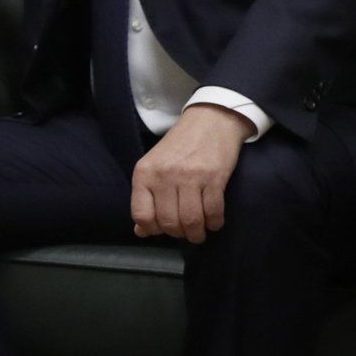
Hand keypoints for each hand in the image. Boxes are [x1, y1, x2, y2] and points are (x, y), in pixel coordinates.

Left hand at [131, 103, 254, 241]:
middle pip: (169, 222)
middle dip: (179, 234)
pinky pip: (213, 212)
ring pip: (191, 221)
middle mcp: (164, 175)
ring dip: (197, 233)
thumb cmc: (179, 147)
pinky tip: (214, 221)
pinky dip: (215, 222)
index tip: (163, 229)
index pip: (141, 215)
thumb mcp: (154, 167)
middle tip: (186, 232)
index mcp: (144, 173)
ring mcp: (189, 176)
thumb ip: (145, 198)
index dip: (153, 229)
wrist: (209, 121)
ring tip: (200, 231)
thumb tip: (140, 231)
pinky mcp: (214, 177)